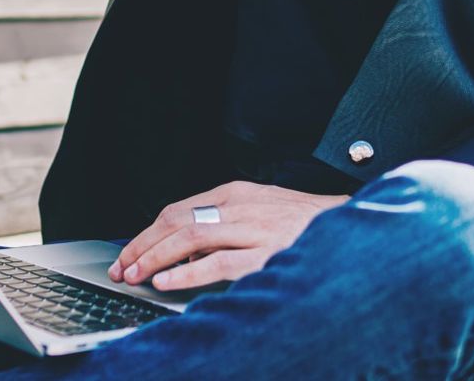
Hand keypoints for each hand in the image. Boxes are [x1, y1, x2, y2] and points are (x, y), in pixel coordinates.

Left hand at [107, 181, 349, 290]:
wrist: (351, 226)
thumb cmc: (304, 224)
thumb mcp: (259, 212)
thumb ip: (225, 225)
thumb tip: (185, 250)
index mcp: (236, 192)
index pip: (177, 210)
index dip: (147, 233)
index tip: (128, 254)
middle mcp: (241, 206)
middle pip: (176, 221)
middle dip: (142, 246)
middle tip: (122, 268)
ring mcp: (255, 229)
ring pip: (191, 237)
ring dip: (156, 257)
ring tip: (136, 275)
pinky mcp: (268, 253)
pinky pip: (220, 263)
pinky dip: (188, 271)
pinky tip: (168, 280)